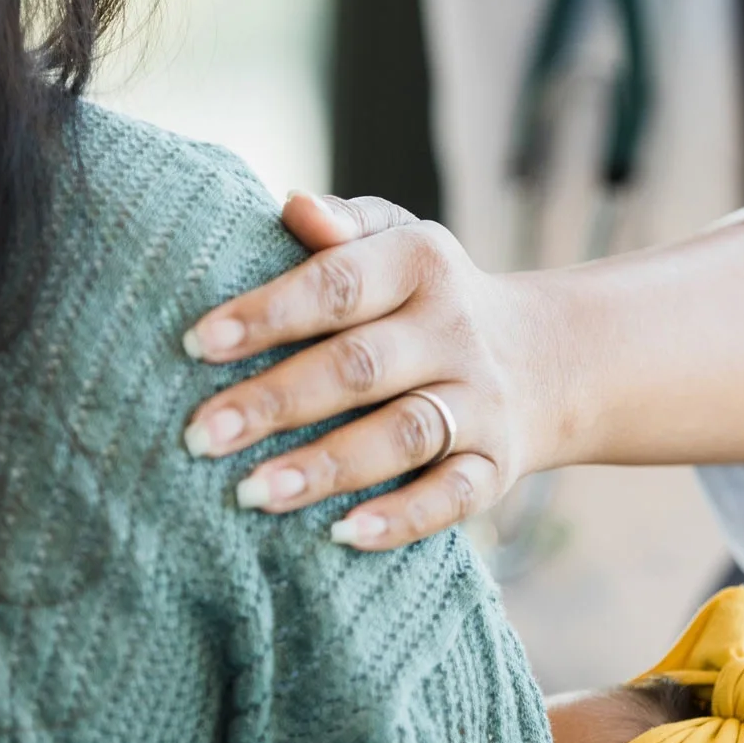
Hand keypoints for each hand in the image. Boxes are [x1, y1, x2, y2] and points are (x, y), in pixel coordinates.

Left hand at [180, 194, 571, 551]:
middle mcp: (456, 332)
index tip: (196, 344)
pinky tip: (343, 535)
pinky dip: (402, 518)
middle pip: (362, 366)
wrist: (547, 359)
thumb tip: (294, 207)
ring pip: (404, 434)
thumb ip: (344, 225)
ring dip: (327, 465)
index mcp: (422, 264)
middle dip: (278, 401)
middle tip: (200, 435)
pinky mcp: (497, 466)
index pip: (340, 284)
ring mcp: (482, 402)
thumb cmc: (427, 299)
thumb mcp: (397, 243)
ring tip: (251, 492)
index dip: (269, 314)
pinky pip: (455, 496)